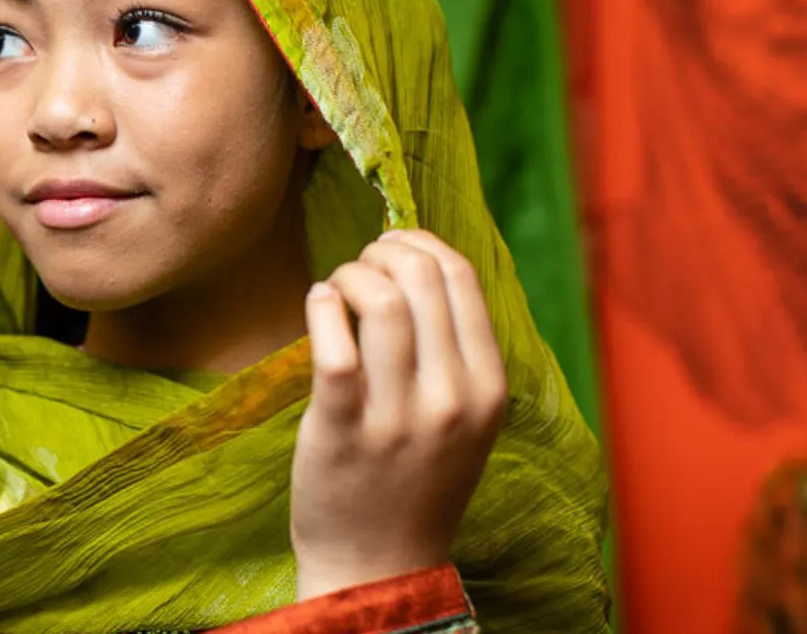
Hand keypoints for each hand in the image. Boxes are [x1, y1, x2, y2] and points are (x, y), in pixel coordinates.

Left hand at [290, 229, 506, 599]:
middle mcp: (452, 398)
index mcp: (489, 387)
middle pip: (421, 277)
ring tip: (337, 288)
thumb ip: (455, 350)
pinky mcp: (343, 427)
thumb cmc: (417, 479)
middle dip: (381, 252)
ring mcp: (398, 415)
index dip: (420, 243)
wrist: (379, 563)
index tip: (392, 246)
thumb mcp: (464, 417)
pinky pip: (334, 342)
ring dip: (349, 273)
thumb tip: (423, 262)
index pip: (462, 277)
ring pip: (380, 300)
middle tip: (359, 267)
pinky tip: (317, 305)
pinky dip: (322, 305)